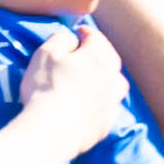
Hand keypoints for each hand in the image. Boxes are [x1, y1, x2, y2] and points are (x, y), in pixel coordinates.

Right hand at [17, 24, 129, 138]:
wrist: (50, 131)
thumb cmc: (45, 88)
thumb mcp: (45, 54)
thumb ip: (60, 39)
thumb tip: (71, 37)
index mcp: (97, 56)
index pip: (95, 37)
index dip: (85, 32)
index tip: (78, 32)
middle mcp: (110, 77)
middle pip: (111, 59)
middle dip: (101, 52)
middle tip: (89, 53)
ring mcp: (111, 101)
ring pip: (118, 84)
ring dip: (110, 78)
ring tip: (98, 80)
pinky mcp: (106, 123)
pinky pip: (110, 108)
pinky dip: (105, 103)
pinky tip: (94, 105)